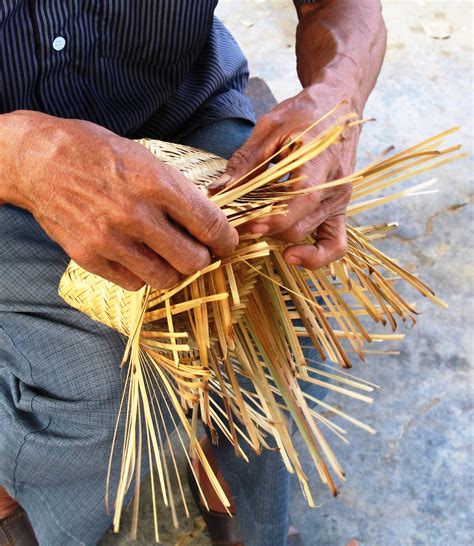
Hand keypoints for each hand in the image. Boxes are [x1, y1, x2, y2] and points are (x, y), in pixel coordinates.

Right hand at [5, 111, 237, 289]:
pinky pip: (133, 283)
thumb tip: (208, 222)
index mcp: (157, 184)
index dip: (226, 241)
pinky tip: (137, 257)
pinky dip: (142, 274)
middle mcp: (137, 215)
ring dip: (173, 271)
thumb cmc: (97, 153)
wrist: (39, 160)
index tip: (226, 245)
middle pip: (193, 262)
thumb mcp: (146, 159)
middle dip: (202, 260)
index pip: (210, 226)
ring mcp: (111, 240)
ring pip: (165, 279)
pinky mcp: (90, 257)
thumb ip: (178, 193)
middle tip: (197, 252)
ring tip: (166, 256)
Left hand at [210, 87, 360, 269]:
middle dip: (267, 230)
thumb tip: (218, 190)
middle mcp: (336, 187)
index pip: (303, 200)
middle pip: (299, 226)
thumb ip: (245, 161)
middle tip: (238, 224)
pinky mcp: (340, 209)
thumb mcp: (270, 127)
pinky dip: (316, 256)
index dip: (275, 218)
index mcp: (321, 161)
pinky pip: (335, 244)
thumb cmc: (305, 113)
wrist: (341, 105)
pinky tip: (291, 255)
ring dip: (281, 240)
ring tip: (256, 232)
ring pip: (312, 238)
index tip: (248, 224)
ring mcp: (341, 201)